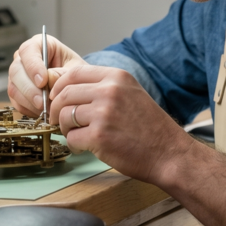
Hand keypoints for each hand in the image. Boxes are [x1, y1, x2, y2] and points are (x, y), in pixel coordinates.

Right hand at [8, 34, 85, 116]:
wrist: (74, 85)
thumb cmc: (75, 72)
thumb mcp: (75, 69)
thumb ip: (63, 73)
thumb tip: (49, 78)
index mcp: (39, 45)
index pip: (28, 51)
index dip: (33, 66)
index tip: (42, 81)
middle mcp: (24, 59)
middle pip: (16, 70)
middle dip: (29, 89)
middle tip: (42, 102)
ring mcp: (18, 76)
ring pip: (14, 88)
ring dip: (29, 101)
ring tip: (46, 110)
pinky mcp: (17, 92)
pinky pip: (16, 102)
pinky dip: (28, 109)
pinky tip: (42, 112)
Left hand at [48, 65, 193, 184]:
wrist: (169, 154)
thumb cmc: (150, 128)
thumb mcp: (131, 94)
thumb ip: (105, 87)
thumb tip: (70, 89)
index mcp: (117, 77)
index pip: (74, 72)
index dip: (59, 86)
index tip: (57, 98)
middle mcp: (110, 91)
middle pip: (65, 93)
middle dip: (56, 109)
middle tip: (59, 121)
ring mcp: (104, 113)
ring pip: (66, 115)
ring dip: (65, 128)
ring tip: (76, 135)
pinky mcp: (99, 136)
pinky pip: (71, 138)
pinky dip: (74, 145)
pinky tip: (83, 148)